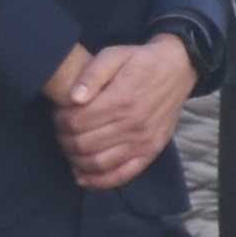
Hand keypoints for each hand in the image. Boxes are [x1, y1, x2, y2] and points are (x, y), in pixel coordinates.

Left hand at [44, 37, 193, 194]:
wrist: (178, 68)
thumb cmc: (140, 61)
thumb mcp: (113, 55)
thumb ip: (91, 75)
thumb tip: (74, 99)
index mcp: (121, 99)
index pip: (77, 122)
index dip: (59, 121)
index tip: (58, 114)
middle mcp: (133, 124)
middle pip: (83, 144)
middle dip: (63, 139)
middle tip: (60, 130)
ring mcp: (144, 141)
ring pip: (98, 162)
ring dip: (75, 159)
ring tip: (69, 146)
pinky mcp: (151, 151)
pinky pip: (123, 175)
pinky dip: (99, 181)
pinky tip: (81, 176)